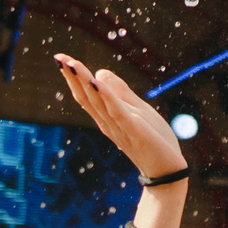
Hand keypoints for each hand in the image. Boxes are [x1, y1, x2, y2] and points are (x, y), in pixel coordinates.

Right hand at [55, 54, 186, 179]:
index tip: (61, 59)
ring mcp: (119, 126)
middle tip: (59, 58)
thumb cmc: (153, 140)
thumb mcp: (137, 110)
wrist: (168, 170)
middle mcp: (107, 122)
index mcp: (107, 116)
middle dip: (73, 77)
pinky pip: (117, 111)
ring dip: (84, 82)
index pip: (86, 94)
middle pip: (86, 96)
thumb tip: (99, 72)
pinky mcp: (134, 129)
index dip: (74, 77)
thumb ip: (120, 92)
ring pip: (97, 101)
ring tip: (72, 65)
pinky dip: (106, 96)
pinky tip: (96, 82)